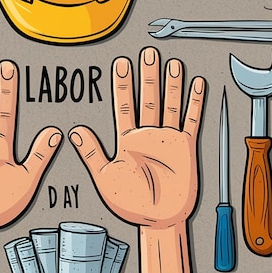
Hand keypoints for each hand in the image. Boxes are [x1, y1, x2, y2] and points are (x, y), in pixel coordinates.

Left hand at [69, 47, 204, 227]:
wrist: (157, 219)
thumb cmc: (130, 203)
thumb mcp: (105, 177)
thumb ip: (92, 153)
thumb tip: (74, 131)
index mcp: (127, 140)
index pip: (124, 106)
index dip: (123, 84)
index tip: (121, 63)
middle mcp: (147, 135)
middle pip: (148, 99)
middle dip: (148, 76)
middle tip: (148, 52)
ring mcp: (167, 140)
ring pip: (170, 105)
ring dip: (171, 85)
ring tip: (171, 63)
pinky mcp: (185, 148)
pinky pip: (191, 122)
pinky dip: (194, 104)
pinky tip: (197, 85)